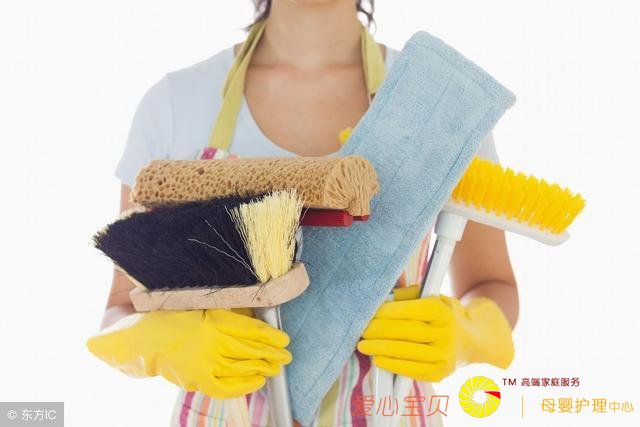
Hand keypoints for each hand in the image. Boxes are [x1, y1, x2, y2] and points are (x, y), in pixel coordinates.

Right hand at [87, 309, 290, 397]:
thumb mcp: (199, 305)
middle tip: (286, 355)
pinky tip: (256, 382)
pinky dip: (244, 386)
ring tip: (275, 368)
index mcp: (214, 321)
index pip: (252, 331)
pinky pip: (226, 387)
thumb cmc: (169, 315)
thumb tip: (253, 315)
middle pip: (251, 351)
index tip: (284, 339)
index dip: (271, 337)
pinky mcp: (197, 380)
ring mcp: (205, 364)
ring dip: (263, 368)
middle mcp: (212, 344)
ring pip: (242, 369)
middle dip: (272, 354)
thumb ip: (225, 311)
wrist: (139, 339)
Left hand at [357, 293, 513, 381]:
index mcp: (442, 311)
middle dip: (379, 331)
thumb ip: (407, 295)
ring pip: (405, 351)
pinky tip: (377, 360)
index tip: (369, 312)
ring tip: (363, 345)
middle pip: (405, 332)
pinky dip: (392, 365)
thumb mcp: (432, 296)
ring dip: (380, 349)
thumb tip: (383, 297)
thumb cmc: (444, 315)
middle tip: (361, 329)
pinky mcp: (440, 372)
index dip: (386, 313)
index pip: (409, 311)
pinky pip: (411, 370)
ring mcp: (444, 355)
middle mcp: (446, 333)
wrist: (472, 339)